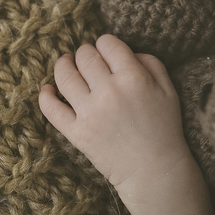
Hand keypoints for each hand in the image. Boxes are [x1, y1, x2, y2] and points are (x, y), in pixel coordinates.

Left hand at [39, 34, 192, 193]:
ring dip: (63, 65)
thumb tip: (127, 52)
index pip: (107, 43)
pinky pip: (51, 109)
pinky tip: (48, 90)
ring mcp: (90, 113)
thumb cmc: (164, 128)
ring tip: (66, 65)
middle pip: (85, 56)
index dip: (106, 44)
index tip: (107, 52)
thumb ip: (151, 63)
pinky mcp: (77, 133)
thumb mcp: (169, 90)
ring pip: (64, 75)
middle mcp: (109, 91)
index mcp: (133, 78)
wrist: (154, 170)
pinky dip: (45, 96)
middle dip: (86, 53)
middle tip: (89, 60)